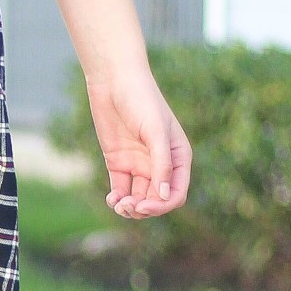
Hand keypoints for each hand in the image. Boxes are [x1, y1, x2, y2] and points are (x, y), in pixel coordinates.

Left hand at [87, 68, 191, 219]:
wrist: (114, 82)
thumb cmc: (142, 101)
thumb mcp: (155, 132)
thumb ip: (161, 164)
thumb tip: (165, 196)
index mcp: (177, 157)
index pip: (176, 193)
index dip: (163, 205)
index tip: (145, 205)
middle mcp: (160, 164)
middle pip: (156, 199)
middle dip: (144, 208)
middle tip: (128, 207)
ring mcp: (139, 164)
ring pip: (138, 198)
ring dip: (130, 208)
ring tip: (119, 205)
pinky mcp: (118, 163)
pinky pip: (121, 190)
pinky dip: (117, 199)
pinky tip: (112, 200)